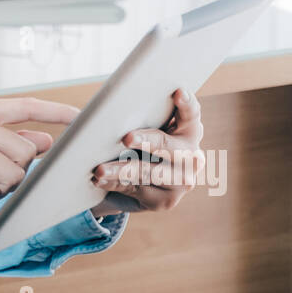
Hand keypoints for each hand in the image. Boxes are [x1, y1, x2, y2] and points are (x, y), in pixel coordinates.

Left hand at [89, 87, 203, 216]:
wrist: (147, 181)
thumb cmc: (145, 143)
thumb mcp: (150, 128)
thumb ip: (146, 116)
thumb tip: (112, 105)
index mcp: (190, 131)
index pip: (192, 114)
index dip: (187, 104)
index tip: (178, 91)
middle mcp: (192, 156)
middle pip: (168, 145)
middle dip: (147, 141)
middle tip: (126, 138)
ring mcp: (182, 181)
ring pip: (148, 172)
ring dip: (121, 170)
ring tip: (99, 169)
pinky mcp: (167, 200)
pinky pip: (137, 189)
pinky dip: (115, 183)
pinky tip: (100, 180)